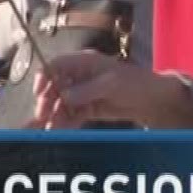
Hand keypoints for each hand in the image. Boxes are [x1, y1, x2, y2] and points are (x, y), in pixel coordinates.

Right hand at [30, 50, 191, 129]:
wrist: (153, 100)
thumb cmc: (135, 82)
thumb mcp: (111, 84)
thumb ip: (87, 89)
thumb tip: (64, 95)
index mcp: (83, 62)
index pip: (56, 65)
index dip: (44, 77)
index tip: (40, 92)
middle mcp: (79, 76)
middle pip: (55, 87)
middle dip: (47, 101)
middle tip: (43, 116)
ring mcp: (82, 93)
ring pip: (61, 104)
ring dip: (54, 115)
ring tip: (49, 129)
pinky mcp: (87, 108)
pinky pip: (71, 115)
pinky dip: (64, 122)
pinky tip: (58, 131)